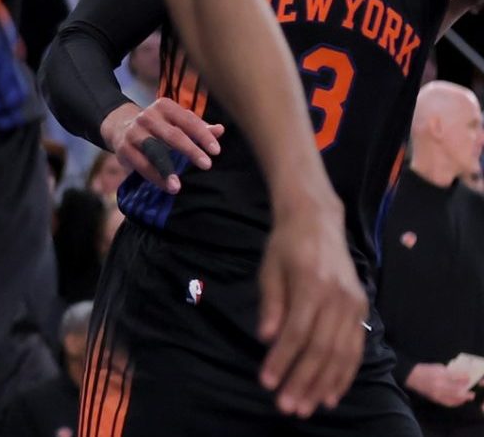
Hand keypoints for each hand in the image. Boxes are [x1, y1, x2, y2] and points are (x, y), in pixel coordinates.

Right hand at [101, 100, 224, 192]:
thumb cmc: (159, 126)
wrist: (121, 127)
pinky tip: (167, 187)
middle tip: (207, 165)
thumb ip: (199, 127)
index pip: (188, 120)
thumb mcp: (177, 122)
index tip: (216, 151)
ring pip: (154, 151)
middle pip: (173, 135)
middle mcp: (148, 116)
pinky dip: (154, 177)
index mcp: (164, 106)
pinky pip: (141, 164)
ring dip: (166, 168)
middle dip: (190, 150)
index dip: (203, 135)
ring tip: (178, 185)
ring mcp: (134, 132)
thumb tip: (220, 130)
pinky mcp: (124, 147)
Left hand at [257, 189, 364, 416]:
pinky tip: (332, 393)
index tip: (267, 382)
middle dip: (303, 380)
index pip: (296, 331)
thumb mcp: (269, 268)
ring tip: (308, 406)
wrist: (318, 221)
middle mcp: (338, 298)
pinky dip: (345, 374)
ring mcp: (354, 305)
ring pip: (341, 354)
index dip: (282, 359)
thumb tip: (266, 338)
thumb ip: (271, 304)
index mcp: (311, 284)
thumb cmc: (286, 245)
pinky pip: (356, 348)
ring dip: (324, 384)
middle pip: (321, 348)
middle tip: (288, 406)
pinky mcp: (362, 309)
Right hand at [407, 363, 478, 407]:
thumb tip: (461, 376)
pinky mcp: (435, 398)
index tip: (469, 378)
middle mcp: (439, 385)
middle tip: (471, 393)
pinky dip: (455, 403)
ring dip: (462, 399)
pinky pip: (448, 403)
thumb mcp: (438, 367)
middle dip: (466, 392)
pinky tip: (459, 401)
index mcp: (439, 374)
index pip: (455, 377)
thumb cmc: (425, 369)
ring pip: (453, 398)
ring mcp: (437, 393)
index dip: (464, 378)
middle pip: (456, 390)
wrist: (411, 376)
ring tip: (467, 397)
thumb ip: (450, 372)